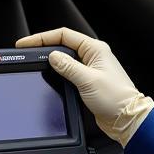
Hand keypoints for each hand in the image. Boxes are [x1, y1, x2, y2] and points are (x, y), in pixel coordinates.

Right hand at [15, 28, 153, 146]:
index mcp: (95, 49)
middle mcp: (93, 56)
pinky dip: (58, 74)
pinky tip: (50, 78)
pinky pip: (69, 73)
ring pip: (65, 60)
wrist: (126, 118)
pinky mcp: (88, 82)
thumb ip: (68, 67)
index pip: (64, 35)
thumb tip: (52, 57)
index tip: (27, 43)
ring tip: (35, 65)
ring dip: (51, 62)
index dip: (43, 37)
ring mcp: (90, 69)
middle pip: (63, 46)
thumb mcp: (87, 80)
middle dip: (44, 48)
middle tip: (27, 53)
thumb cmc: (116, 99)